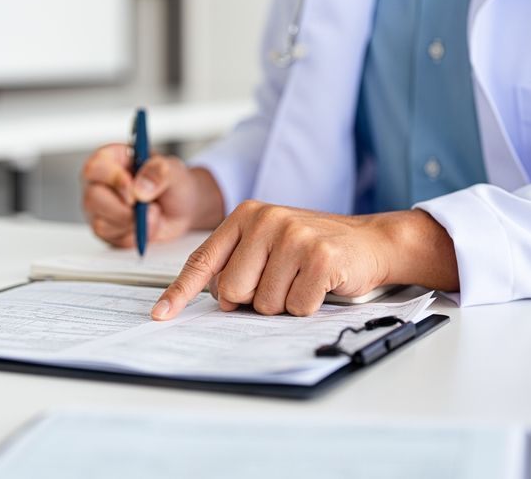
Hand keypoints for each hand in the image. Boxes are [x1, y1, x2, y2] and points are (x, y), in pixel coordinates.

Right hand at [80, 144, 224, 247]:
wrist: (183, 207)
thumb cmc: (172, 182)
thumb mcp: (172, 170)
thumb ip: (157, 172)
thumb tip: (139, 189)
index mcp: (111, 160)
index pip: (95, 167)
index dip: (112, 179)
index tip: (133, 188)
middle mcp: (100, 184)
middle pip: (92, 198)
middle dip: (123, 209)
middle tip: (148, 207)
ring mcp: (101, 209)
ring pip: (102, 224)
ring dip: (133, 224)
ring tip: (154, 213)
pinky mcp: (108, 231)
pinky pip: (115, 240)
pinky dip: (136, 236)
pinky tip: (148, 225)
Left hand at [150, 201, 457, 319]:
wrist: (369, 241)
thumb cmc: (314, 247)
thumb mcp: (269, 244)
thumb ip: (238, 264)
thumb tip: (214, 299)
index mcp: (246, 216)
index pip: (204, 260)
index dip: (180, 292)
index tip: (161, 314)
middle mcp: (266, 220)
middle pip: (233, 291)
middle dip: (255, 299)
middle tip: (281, 282)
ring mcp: (294, 236)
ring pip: (264, 303)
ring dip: (284, 303)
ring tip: (302, 280)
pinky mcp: (320, 256)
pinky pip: (297, 306)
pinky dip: (308, 305)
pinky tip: (320, 285)